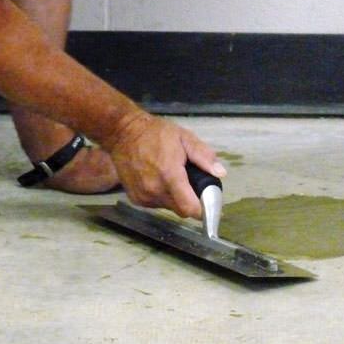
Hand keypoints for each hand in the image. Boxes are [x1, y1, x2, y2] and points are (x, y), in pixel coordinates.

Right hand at [109, 113, 225, 218]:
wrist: (123, 133)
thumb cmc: (154, 133)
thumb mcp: (184, 138)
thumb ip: (203, 156)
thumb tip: (220, 173)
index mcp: (169, 175)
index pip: (190, 208)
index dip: (203, 210)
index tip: (209, 203)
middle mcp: (155, 190)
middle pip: (181, 210)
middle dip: (190, 201)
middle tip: (191, 184)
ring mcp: (143, 196)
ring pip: (168, 207)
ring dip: (175, 198)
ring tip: (172, 178)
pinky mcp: (135, 198)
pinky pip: (155, 204)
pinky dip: (161, 196)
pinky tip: (158, 180)